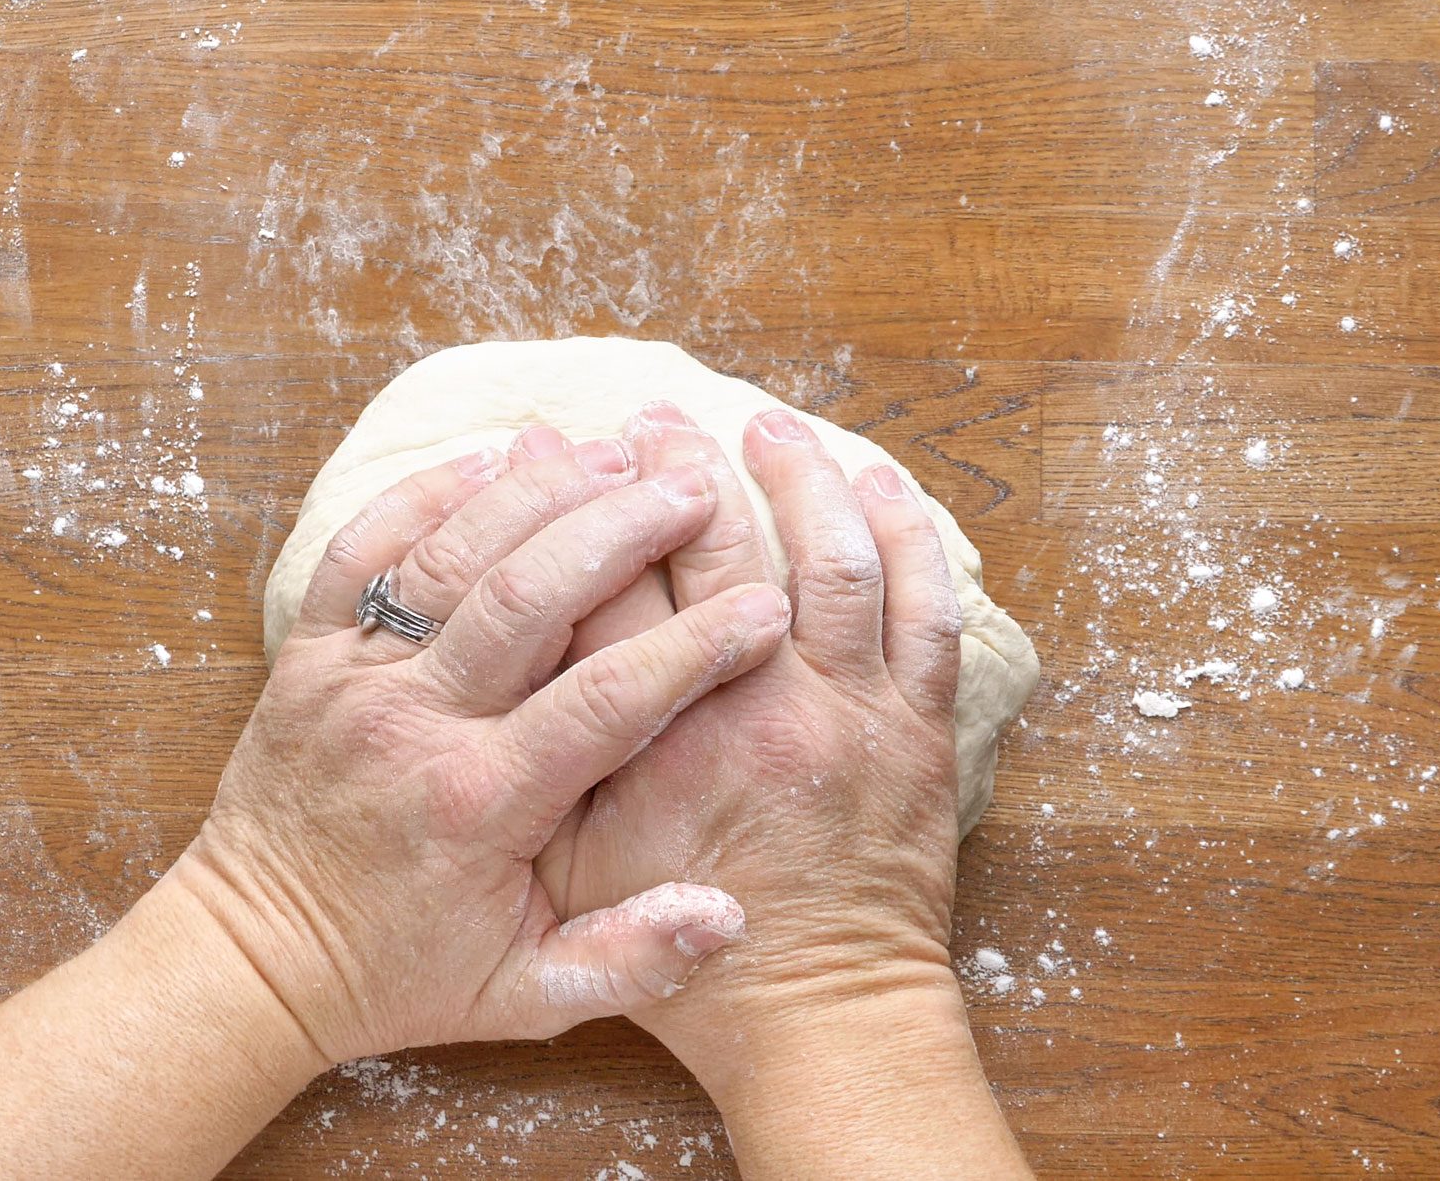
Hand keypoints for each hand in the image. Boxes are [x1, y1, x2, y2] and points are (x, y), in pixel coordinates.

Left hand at [174, 437, 792, 1063]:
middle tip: (694, 487)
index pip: (603, 701)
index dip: (692, 647)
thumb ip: (629, 959)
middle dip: (620, 529)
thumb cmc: (399, 975)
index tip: (762, 608)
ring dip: (535, 491)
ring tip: (614, 452)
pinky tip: (495, 456)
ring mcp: (352, 677)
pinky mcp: (307, 651)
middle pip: (526, 595)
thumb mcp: (524, 998)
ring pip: (450, 554)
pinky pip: (362, 546)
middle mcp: (412, 725)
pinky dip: (426, 493)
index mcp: (478, 805)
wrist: (254, 958)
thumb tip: (728, 915)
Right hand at [529, 403, 968, 1045]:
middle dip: (676, 470)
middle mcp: (758, 712)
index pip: (608, 593)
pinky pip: (925, 608)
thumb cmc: (694, 965)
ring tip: (765, 424)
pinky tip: (877, 482)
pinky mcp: (915, 727)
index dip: (573, 511)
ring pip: (832, 556)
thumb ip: (548, 773)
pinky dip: (906, 535)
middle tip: (649, 420)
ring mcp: (848, 712)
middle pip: (716, 552)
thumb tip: (513, 661)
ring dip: (798, 477)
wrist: (822, 1019)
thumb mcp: (575, 882)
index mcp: (662, 748)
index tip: (551, 451)